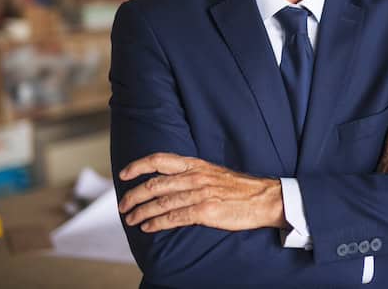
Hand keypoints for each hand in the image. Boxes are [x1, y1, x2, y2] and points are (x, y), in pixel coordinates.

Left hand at [117, 152, 284, 232]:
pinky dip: (157, 223)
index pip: (160, 160)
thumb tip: (170, 184)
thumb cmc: (240, 189)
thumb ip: (193, 176)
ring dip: (141, 213)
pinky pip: (174, 217)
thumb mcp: (214, 174)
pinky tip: (148, 227)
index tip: (124, 174)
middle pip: (154, 184)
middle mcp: (195, 177)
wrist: (265, 198)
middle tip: (123, 206)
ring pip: (160, 202)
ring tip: (131, 219)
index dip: (138, 166)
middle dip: (134, 196)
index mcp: (196, 165)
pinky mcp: (206, 212)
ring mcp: (200, 194)